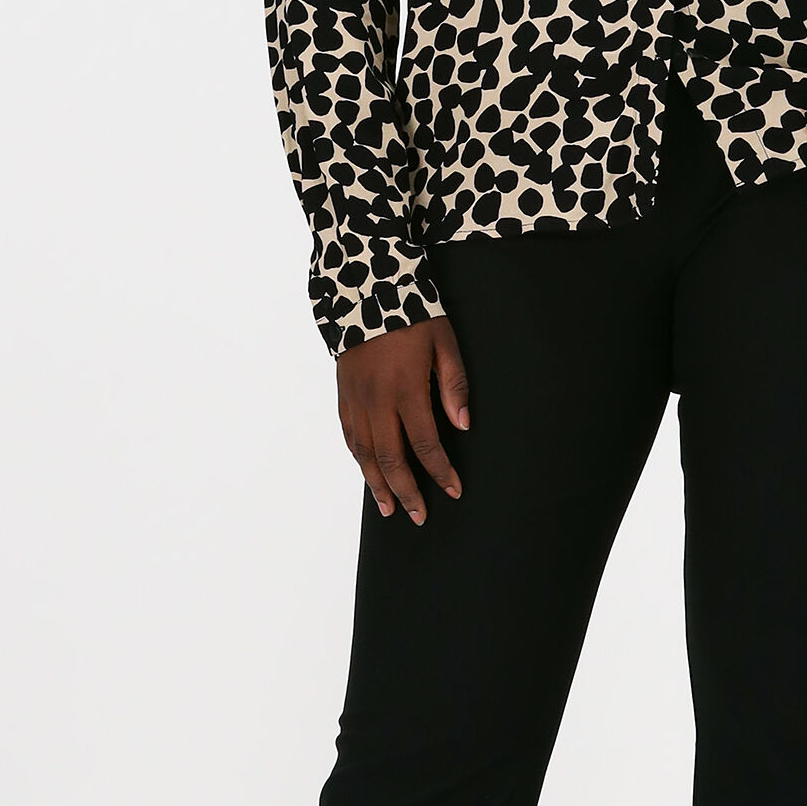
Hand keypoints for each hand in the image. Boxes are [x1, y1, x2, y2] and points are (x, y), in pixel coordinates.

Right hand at [336, 316, 470, 523]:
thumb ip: (454, 385)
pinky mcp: (343, 394)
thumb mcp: (444, 342)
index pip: (425, 444)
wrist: (364, 289)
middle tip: (419, 516)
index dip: (440, 472)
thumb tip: (463, 425)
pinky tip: (368, 474)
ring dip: (378, 485)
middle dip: (408, 491)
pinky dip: (359, 460)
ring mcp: (356, 399)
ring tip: (390, 509)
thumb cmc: (411, 314)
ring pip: (365, 453)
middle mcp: (377, 401)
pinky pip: (350, 436)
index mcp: (406, 389)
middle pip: (391, 459)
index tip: (454, 490)